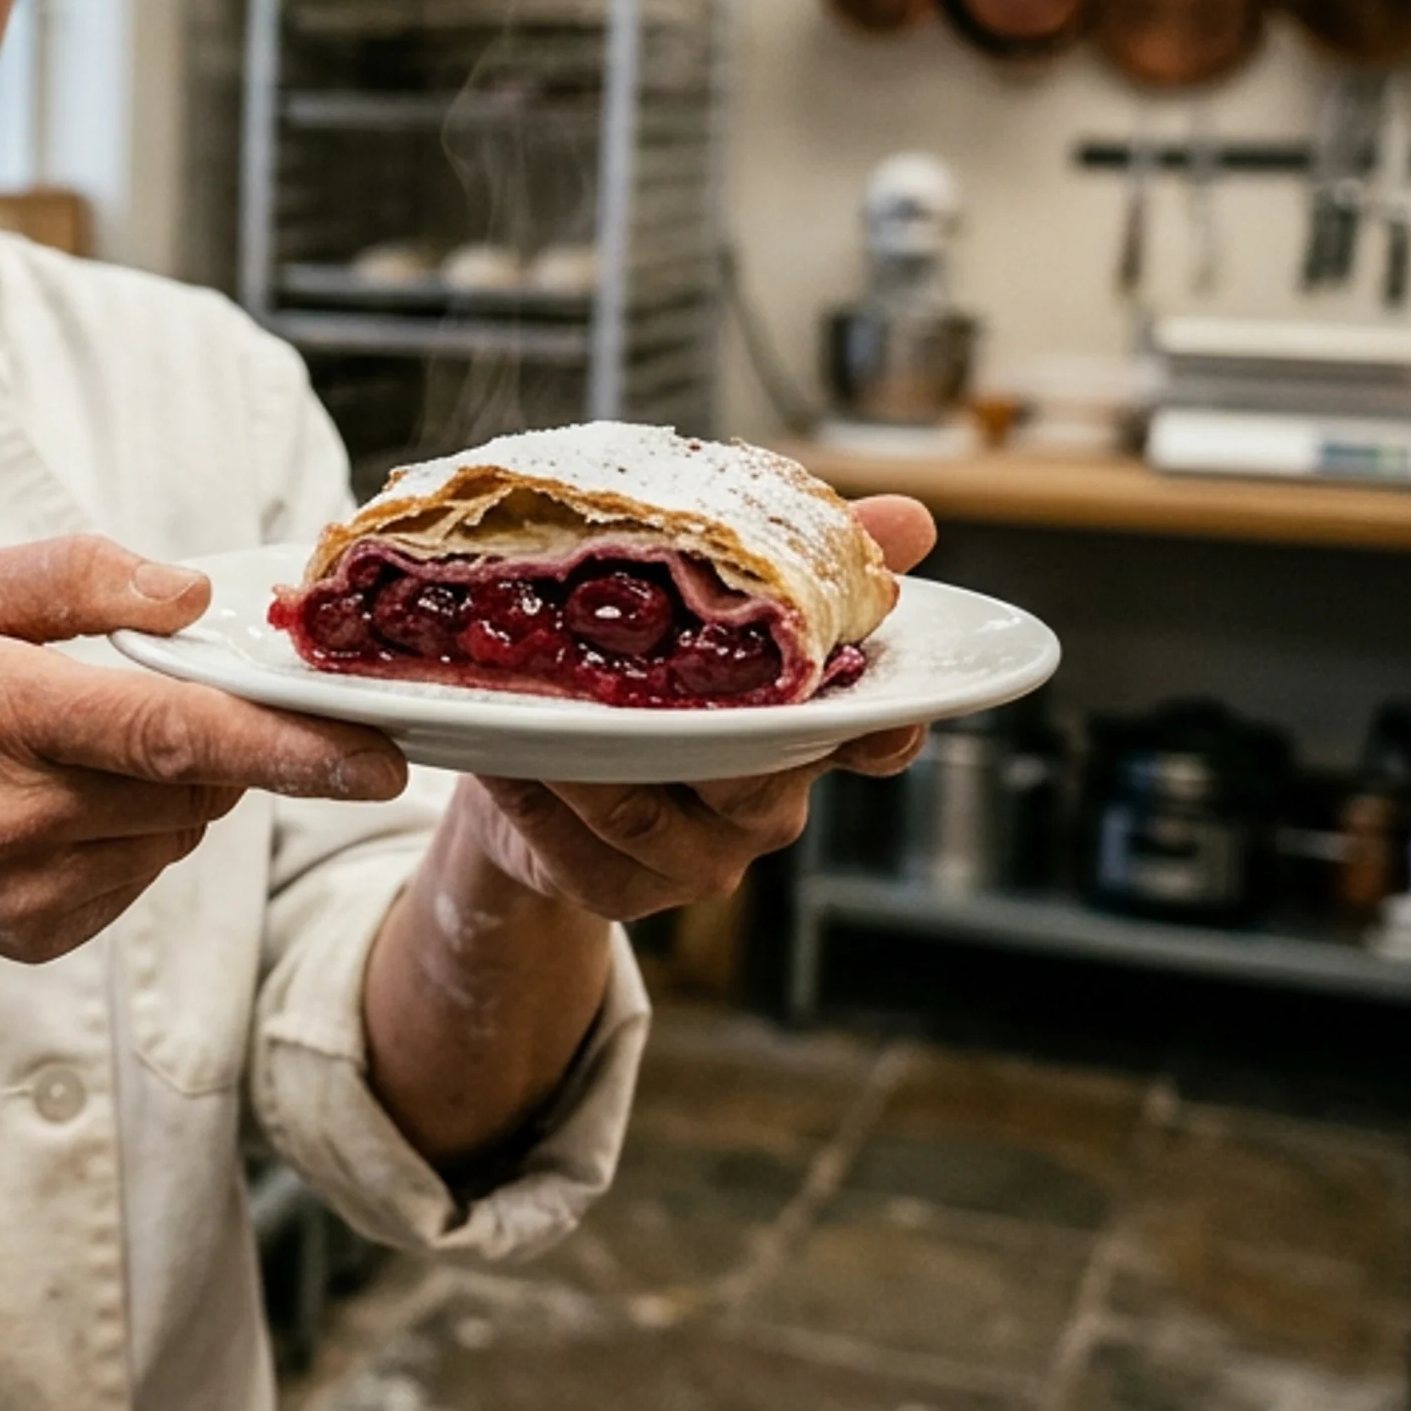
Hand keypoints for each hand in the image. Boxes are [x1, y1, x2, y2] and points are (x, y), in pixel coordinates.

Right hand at [0, 534, 412, 963]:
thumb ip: (73, 576)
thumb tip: (194, 594)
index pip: (169, 732)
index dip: (286, 745)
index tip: (378, 753)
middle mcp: (14, 814)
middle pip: (194, 781)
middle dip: (222, 739)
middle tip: (170, 699)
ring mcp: (27, 888)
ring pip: (179, 829)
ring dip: (173, 783)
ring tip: (78, 751)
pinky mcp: (40, 933)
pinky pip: (143, 871)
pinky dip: (132, 830)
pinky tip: (58, 804)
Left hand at [459, 494, 940, 921]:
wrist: (538, 776)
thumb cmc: (640, 676)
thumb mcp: (710, 606)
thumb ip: (804, 556)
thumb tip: (911, 519)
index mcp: (806, 736)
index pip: (876, 739)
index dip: (883, 728)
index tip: (880, 710)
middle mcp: (765, 805)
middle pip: (748, 774)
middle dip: (690, 722)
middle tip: (634, 671)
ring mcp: (697, 859)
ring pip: (646, 813)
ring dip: (585, 756)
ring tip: (532, 700)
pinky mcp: (620, 891)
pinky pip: (575, 848)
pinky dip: (533, 800)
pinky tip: (498, 755)